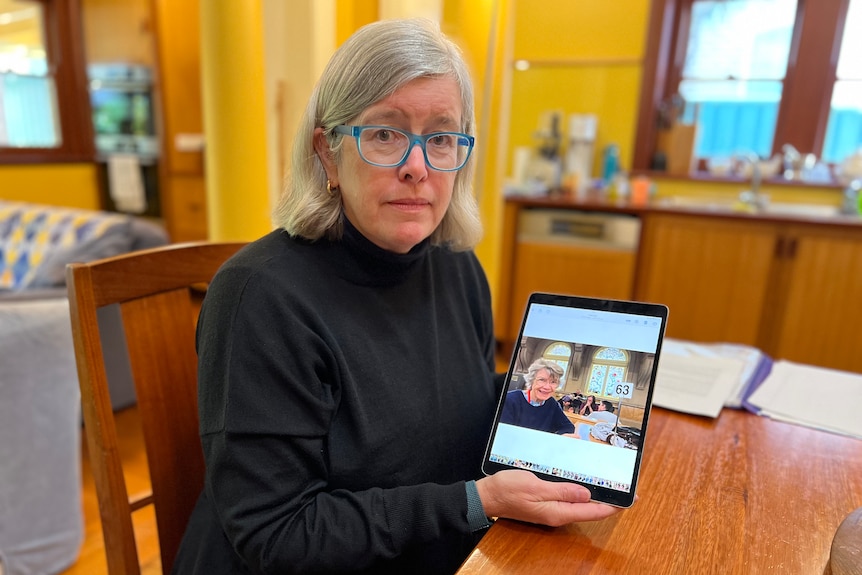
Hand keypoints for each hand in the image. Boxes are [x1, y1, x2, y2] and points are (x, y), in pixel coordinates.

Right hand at [475, 469, 621, 526]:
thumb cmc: (508, 490)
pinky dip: (579, 489)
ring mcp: (552, 509)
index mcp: (558, 512)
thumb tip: (588, 494)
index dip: (613, 505)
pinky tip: (583, 481)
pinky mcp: (546, 502)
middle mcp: (558, 513)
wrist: (487, 496)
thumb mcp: (536, 486)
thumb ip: (562, 490)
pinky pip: (568, 497)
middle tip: (623, 486)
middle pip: (590, 508)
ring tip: (608, 482)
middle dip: (608, 498)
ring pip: (580, 502)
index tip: (630, 497)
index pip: (593, 511)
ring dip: (594, 493)